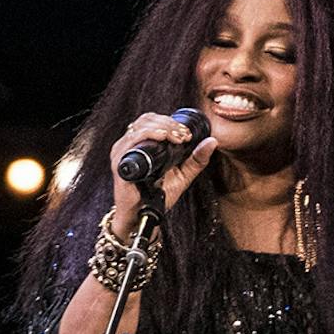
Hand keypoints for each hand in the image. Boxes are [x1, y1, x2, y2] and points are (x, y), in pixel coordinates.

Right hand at [106, 112, 217, 244]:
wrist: (141, 215)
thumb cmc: (157, 194)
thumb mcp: (182, 175)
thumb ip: (196, 160)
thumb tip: (213, 141)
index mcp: (142, 143)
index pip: (153, 119)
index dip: (171, 121)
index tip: (187, 133)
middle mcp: (130, 144)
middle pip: (147, 119)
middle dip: (169, 123)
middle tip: (184, 135)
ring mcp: (123, 151)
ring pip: (141, 125)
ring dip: (163, 127)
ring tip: (178, 137)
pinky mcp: (120, 161)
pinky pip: (133, 139)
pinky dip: (149, 134)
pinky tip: (163, 138)